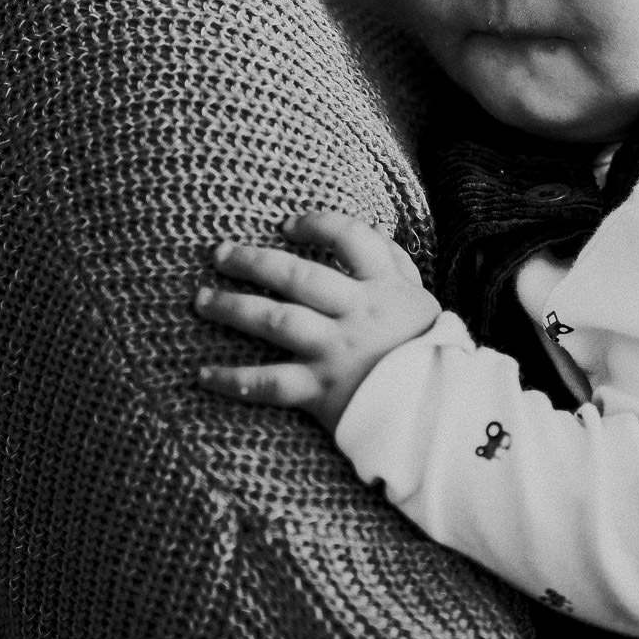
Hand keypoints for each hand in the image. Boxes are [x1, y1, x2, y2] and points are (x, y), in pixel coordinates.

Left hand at [196, 210, 441, 431]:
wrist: (437, 415)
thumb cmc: (425, 349)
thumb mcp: (418, 296)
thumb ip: (392, 260)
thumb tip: (366, 228)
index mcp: (383, 286)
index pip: (349, 236)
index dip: (314, 224)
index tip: (284, 225)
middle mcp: (356, 314)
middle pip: (297, 276)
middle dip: (253, 260)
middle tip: (218, 253)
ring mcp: (335, 352)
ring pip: (276, 321)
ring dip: (233, 308)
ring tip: (201, 299)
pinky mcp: (320, 391)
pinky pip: (270, 384)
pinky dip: (234, 380)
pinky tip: (203, 375)